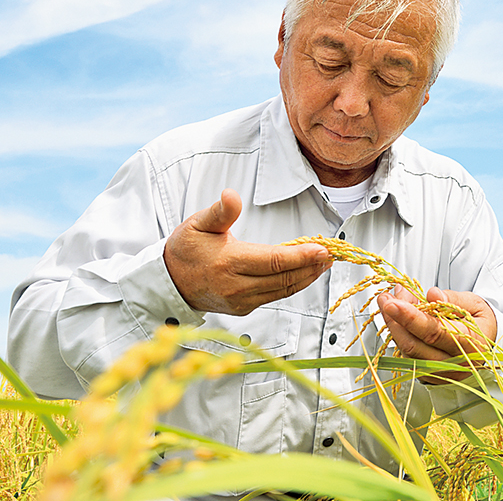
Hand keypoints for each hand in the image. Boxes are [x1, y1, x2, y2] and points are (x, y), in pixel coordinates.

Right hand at [164, 189, 331, 315]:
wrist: (171, 281)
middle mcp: (236, 287)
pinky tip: (306, 272)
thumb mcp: (198, 224)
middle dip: (311, 266)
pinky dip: (294, 284)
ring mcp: (242, 301)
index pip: (273, 261)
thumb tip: (231, 195)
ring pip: (283, 290)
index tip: (321, 249)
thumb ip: (220, 212)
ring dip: (307, 277)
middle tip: (332, 253)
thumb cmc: (186, 249)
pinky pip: (276, 296)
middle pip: (284, 278)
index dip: (301, 256)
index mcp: (227, 263)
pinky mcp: (245, 308)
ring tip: (325, 262)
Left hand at [377, 286, 497, 382]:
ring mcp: (441, 373)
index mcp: (470, 345)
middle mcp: (455, 364)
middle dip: (395, 321)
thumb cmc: (480, 322)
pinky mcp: (430, 375)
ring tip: (390, 303)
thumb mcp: (474, 304)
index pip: (435, 332)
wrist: (487, 342)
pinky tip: (396, 319)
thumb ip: (453, 299)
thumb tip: (433, 294)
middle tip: (385, 299)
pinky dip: (399, 337)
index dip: (411, 318)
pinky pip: (408, 357)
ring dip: (394, 327)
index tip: (393, 303)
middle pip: (415, 346)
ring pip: (408, 353)